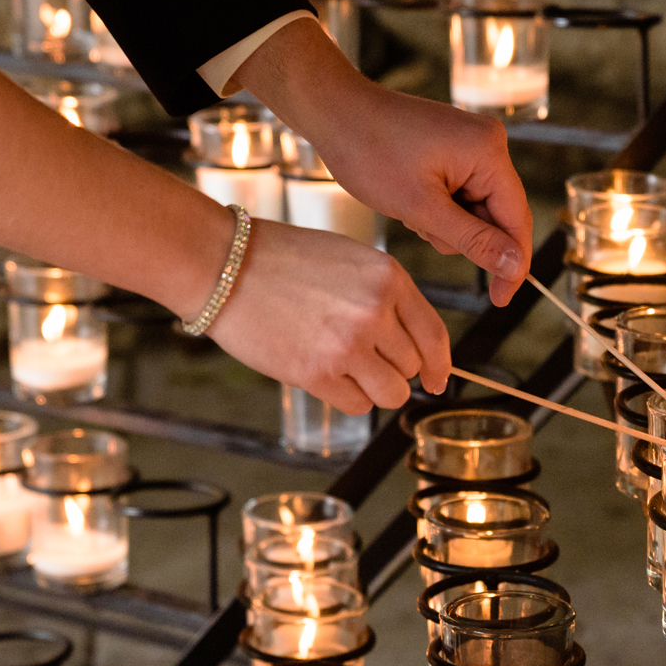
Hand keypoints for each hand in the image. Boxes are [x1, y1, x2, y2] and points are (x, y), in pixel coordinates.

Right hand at [204, 218, 450, 412]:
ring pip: (392, 393)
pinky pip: (358, 405)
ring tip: (346, 369)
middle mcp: (375, 311)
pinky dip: (347, 397)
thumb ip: (385, 297)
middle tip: (364, 359)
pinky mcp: (317, 374)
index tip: (438, 379)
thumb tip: (413, 346)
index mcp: (388, 278)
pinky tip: (324, 374)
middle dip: (395, 369)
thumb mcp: (350, 260)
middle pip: (413, 368)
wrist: (225, 264)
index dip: (441, 364)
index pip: (434, 335)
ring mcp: (348, 345)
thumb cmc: (284, 260)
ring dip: (375, 389)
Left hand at [230, 18, 533, 304]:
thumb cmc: (370, 152)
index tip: (500, 299)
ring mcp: (472, 143)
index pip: (517, 218)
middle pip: (497, 215)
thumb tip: (514, 266)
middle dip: (463, 234)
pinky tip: (410, 198)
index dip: (512, 264)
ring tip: (409, 208)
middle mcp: (488, 143)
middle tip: (422, 228)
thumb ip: (474, 241)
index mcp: (488, 152)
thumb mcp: (422, 208)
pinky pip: (461, 193)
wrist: (335, 112)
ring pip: (476, 208)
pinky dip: (438, 207)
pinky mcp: (454, 147)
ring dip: (445, 222)